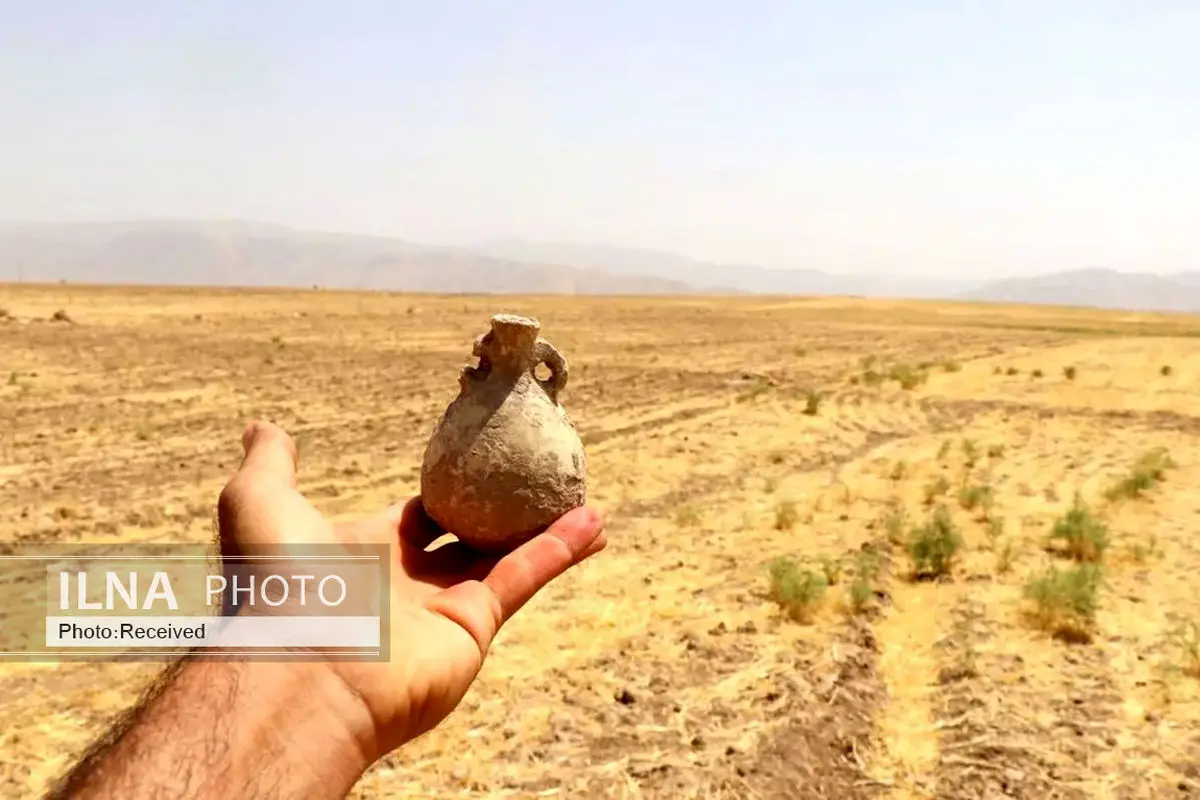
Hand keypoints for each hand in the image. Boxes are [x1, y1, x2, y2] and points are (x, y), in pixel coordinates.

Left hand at [216, 420, 606, 760]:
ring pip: (507, 556)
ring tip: (585, 499)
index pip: (417, 514)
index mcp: (365, 551)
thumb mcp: (259, 501)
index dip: (447, 488)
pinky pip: (523, 578)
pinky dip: (559, 550)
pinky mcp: (474, 627)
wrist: (298, 666)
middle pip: (470, 535)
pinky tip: (593, 522)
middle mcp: (407, 581)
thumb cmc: (275, 581)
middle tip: (541, 479)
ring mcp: (443, 607)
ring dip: (548, 529)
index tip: (480, 461)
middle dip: (504, 511)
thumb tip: (263, 425)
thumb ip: (271, 463)